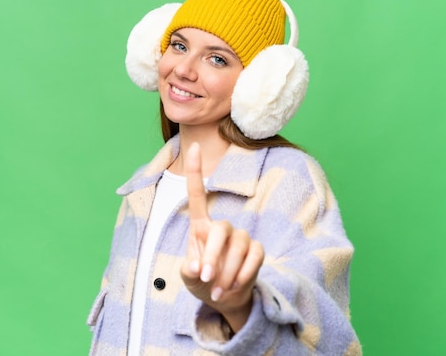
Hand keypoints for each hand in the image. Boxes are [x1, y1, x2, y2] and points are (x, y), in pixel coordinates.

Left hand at [180, 143, 264, 333]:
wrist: (225, 298)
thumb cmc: (202, 281)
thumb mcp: (188, 278)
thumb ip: (188, 270)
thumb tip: (197, 267)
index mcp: (200, 226)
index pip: (197, 195)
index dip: (194, 171)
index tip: (192, 146)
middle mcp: (222, 227)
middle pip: (220, 229)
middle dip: (213, 256)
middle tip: (206, 279)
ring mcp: (241, 237)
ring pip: (238, 247)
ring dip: (227, 273)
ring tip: (217, 290)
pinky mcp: (256, 250)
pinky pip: (254, 258)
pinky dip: (242, 276)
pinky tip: (233, 287)